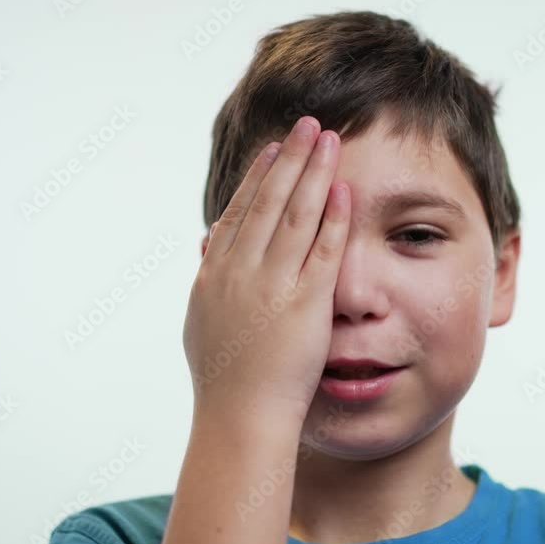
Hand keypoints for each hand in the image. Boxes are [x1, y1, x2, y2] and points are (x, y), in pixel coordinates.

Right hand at [183, 116, 349, 427]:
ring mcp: (271, 286)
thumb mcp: (200, 322)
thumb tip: (205, 244)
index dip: (258, 177)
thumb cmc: (222, 380)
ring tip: (329, 139)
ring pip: (294, 216)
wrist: (239, 419)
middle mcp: (240, 273)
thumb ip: (207, 279)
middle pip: (267, 201)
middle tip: (308, 124)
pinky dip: (333, 218)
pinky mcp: (304, 305)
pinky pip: (321, 251)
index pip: (239, 213)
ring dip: (313, 173)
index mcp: (215, 275)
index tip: (274, 148)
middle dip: (290, 158)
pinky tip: (343, 189)